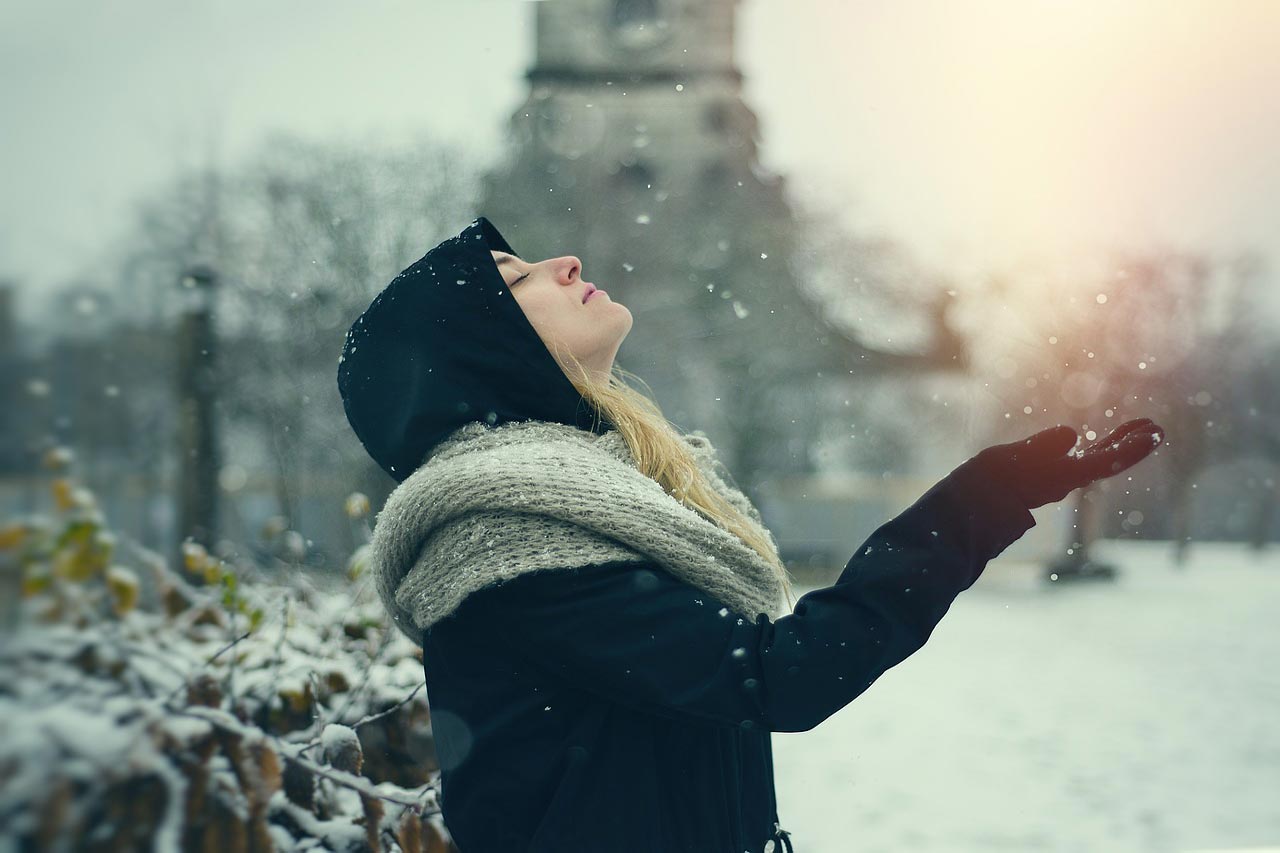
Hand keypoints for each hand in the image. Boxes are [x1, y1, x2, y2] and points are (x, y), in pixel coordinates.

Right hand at [973, 418, 1164, 509]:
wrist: (966, 510)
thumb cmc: (985, 485)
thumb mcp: (1008, 460)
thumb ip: (1041, 448)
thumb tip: (1071, 434)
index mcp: (1060, 477)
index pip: (1105, 461)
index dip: (1131, 448)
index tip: (1155, 434)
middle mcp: (1065, 481)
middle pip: (1108, 461)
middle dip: (1132, 445)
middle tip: (1156, 428)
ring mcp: (1056, 480)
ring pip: (1097, 460)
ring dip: (1118, 443)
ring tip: (1140, 427)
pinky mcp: (1044, 478)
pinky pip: (1079, 461)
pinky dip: (1097, 448)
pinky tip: (1098, 441)